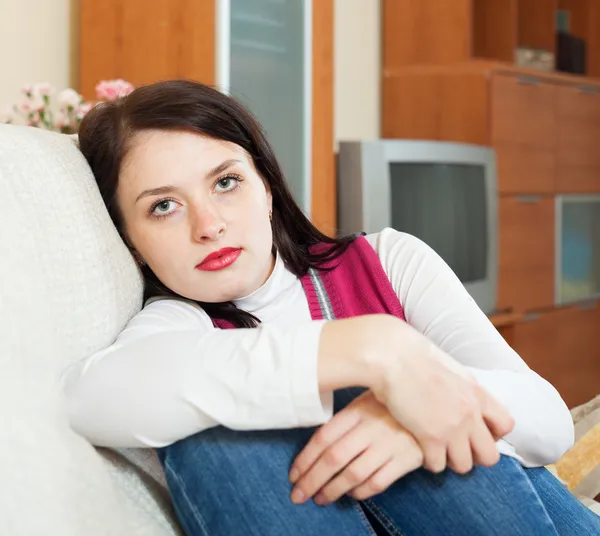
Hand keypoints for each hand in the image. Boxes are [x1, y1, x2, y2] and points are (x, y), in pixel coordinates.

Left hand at [289, 391, 422, 505]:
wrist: (434, 405)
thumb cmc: (392, 405)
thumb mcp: (366, 402)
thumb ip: (344, 421)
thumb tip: (316, 446)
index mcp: (356, 411)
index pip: (323, 438)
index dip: (305, 459)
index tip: (293, 475)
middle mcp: (370, 428)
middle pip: (333, 459)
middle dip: (312, 480)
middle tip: (298, 495)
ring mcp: (388, 444)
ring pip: (353, 473)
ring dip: (332, 490)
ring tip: (319, 499)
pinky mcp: (405, 459)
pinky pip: (377, 482)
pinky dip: (360, 492)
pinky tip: (350, 495)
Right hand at [371, 323, 513, 473]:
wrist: (393, 356)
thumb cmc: (413, 355)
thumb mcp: (449, 368)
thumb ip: (461, 389)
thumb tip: (459, 397)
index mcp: (477, 392)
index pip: (506, 425)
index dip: (491, 434)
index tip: (474, 432)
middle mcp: (471, 412)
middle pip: (489, 456)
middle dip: (473, 456)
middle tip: (455, 448)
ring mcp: (453, 427)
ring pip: (464, 466)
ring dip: (449, 460)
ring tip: (435, 450)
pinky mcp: (431, 437)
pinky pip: (437, 465)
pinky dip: (428, 461)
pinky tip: (420, 448)